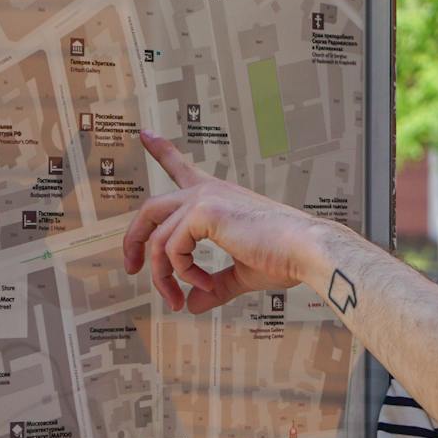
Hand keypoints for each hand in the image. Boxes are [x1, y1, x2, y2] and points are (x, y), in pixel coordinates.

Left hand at [124, 134, 330, 312]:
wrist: (306, 252)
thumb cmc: (284, 258)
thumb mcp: (243, 273)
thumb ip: (215, 286)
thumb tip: (194, 304)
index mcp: (219, 198)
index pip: (182, 168)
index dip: (161, 150)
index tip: (144, 134)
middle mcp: (208, 192)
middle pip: (151, 208)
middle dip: (134, 240)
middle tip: (132, 269)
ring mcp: (204, 198)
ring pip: (158, 238)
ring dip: (162, 275)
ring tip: (176, 300)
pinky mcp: (203, 212)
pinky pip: (172, 248)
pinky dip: (182, 273)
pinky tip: (203, 283)